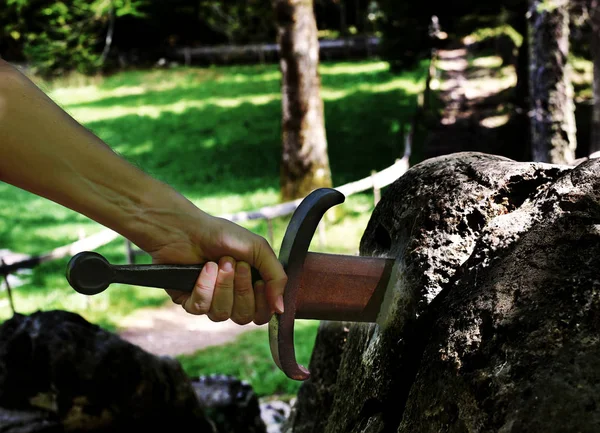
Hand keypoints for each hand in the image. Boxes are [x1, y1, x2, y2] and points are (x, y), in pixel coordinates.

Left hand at [147, 212, 286, 325]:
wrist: (188, 228)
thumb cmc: (224, 235)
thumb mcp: (259, 250)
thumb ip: (277, 277)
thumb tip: (281, 309)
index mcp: (251, 288)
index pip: (262, 315)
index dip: (262, 302)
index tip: (259, 281)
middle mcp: (232, 299)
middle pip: (243, 317)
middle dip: (241, 288)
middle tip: (236, 263)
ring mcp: (211, 302)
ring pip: (222, 314)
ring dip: (223, 285)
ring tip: (219, 262)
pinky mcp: (190, 302)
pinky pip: (201, 308)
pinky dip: (205, 286)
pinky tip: (205, 268)